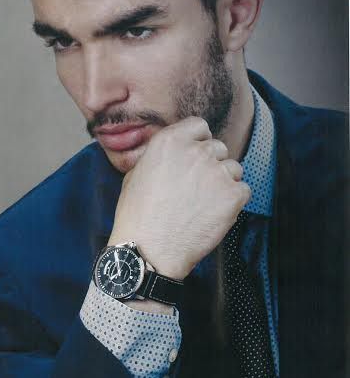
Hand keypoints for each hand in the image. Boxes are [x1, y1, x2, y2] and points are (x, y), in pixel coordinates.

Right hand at [107, 117, 250, 279]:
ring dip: (223, 184)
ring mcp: (218, 172)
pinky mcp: (233, 195)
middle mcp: (197, 151)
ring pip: (233, 169)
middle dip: (211, 165)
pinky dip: (233, 203)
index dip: (197, 143)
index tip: (193, 160)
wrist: (149, 250)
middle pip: (218, 148)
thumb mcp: (135, 175)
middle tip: (196, 189)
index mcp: (171, 141)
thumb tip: (171, 156)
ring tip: (202, 206)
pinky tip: (212, 215)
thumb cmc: (137, 217)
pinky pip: (243, 191)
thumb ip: (158, 157)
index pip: (199, 126)